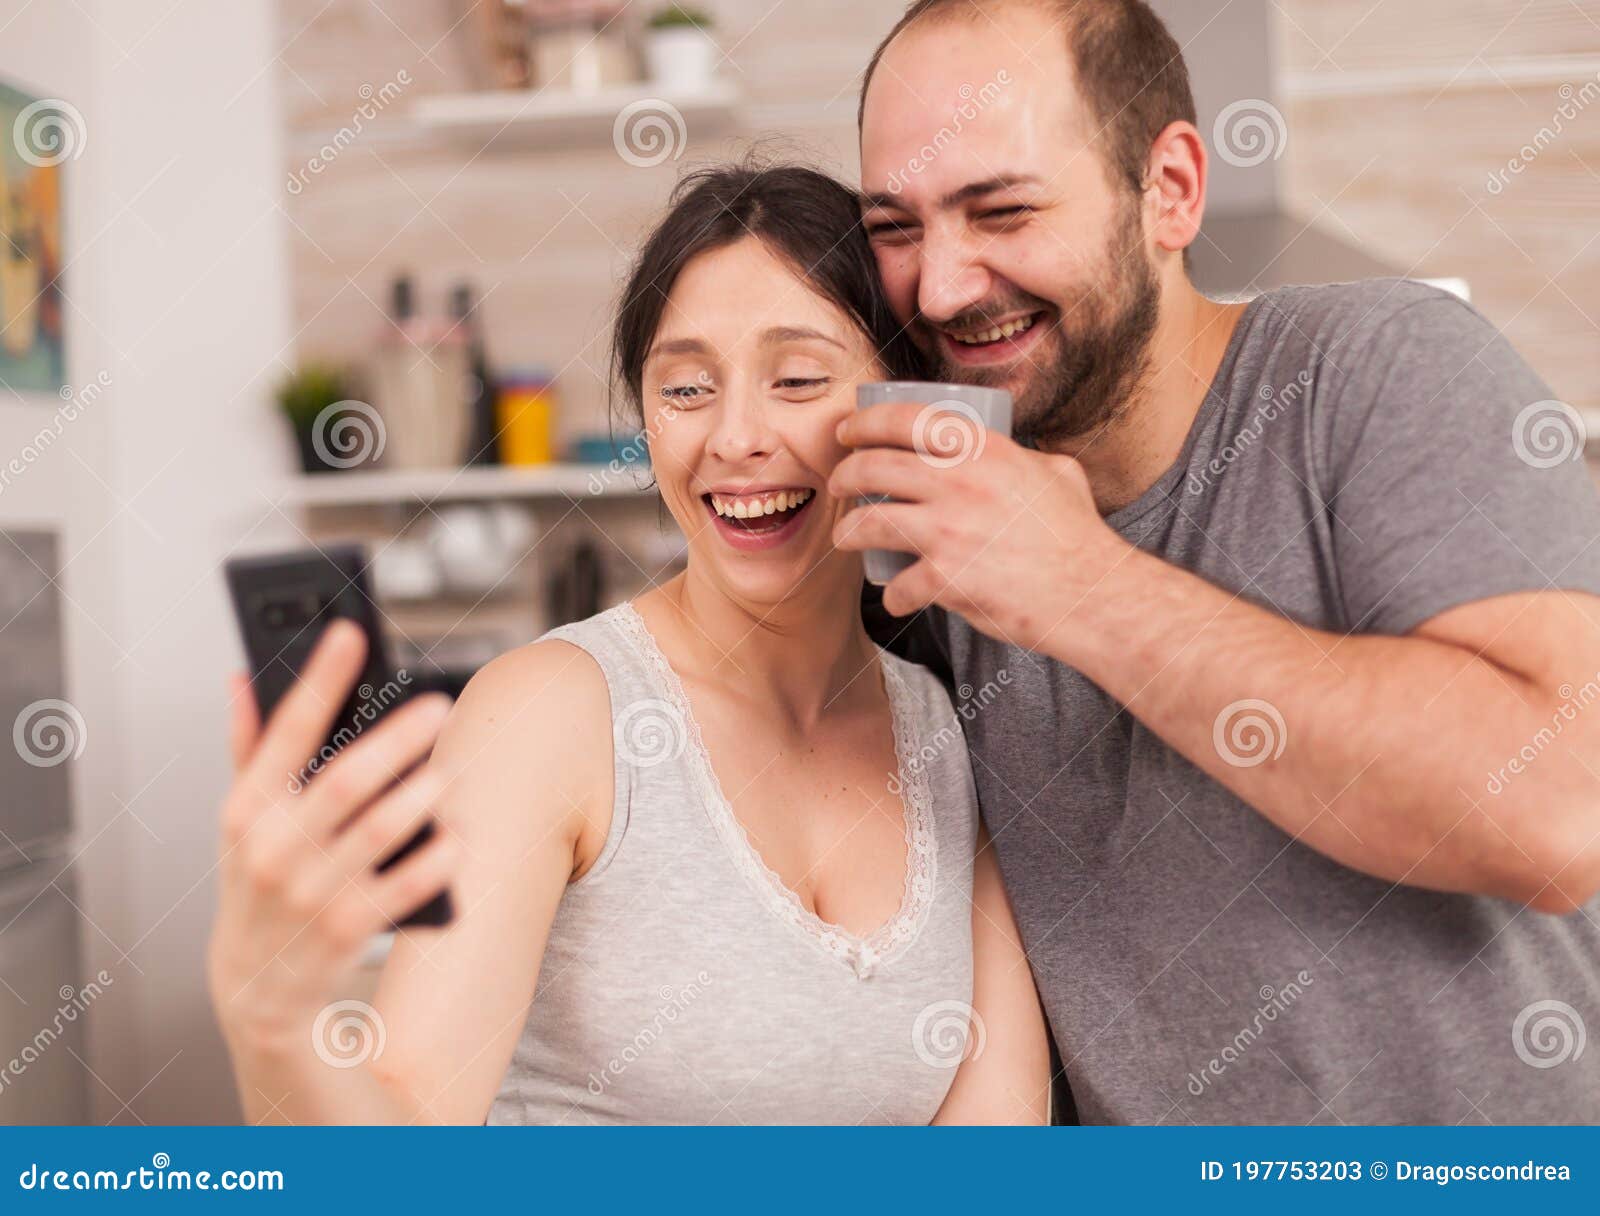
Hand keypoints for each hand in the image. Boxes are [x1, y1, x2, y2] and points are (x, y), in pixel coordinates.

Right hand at [207, 620, 459, 1047]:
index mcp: (248, 809)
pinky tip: (456, 836)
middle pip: (345, 781)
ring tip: (446, 772)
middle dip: (395, 739)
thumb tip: (244, 676)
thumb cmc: (257, 881)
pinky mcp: (347, 930)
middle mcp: (276, 848)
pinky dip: (433, 860)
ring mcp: (311, 892)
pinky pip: (403, 887)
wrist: (256, 987)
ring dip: (421, 797)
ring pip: (380, 831)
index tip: (350, 632)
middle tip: (437, 704)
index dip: (319, 679)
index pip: (285, 731)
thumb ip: (248, 748)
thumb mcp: (240, 819)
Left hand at [829, 401, 1128, 652]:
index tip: (848, 431)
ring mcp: (948, 531)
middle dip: (844, 475)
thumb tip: (1012, 451)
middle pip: (873, 467)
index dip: (865, 422)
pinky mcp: (944, 578)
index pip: (905, 419)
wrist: (1091, 593)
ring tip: (847, 537)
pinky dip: (893, 595)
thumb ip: (1025, 456)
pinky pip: (898, 585)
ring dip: (848, 531)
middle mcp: (960, 483)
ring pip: (869, 523)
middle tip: (839, 485)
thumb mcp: (1056, 472)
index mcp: (985, 449)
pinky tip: (897, 597)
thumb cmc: (1078, 536)